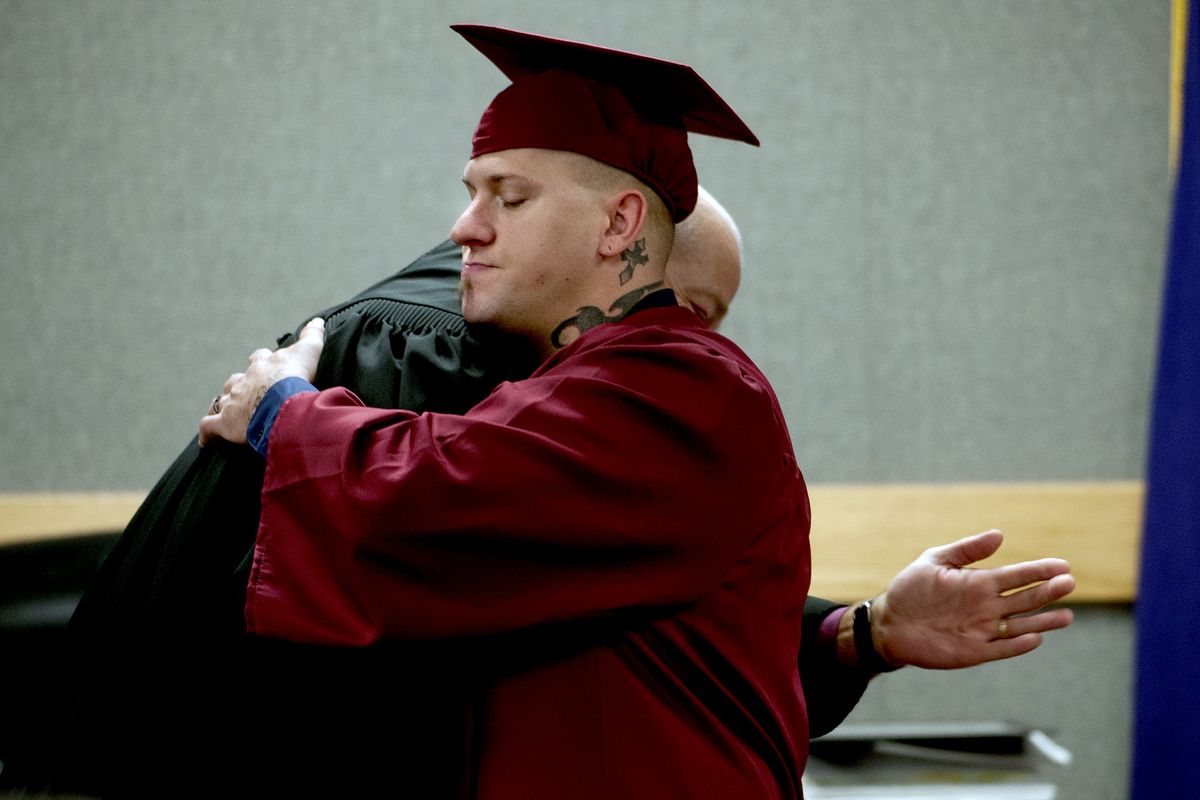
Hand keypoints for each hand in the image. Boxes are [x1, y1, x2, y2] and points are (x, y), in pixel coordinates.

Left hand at [198, 317, 324, 446]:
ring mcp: (232, 402)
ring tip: (230, 413)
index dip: (262, 362)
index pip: (259, 359)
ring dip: (225, 406)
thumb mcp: (308, 352)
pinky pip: (210, 427)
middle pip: (237, 380)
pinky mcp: (225, 423)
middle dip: (241, 385)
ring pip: (222, 402)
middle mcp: (243, 382)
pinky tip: (206, 441)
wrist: (281, 401)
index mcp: (262, 367)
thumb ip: (312, 336)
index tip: (266, 364)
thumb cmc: (294, 377)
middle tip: (249, 393)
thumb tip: (318, 321)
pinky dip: (207, 434)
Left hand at [871, 529, 1074, 668]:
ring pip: (1020, 625)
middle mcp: (987, 606)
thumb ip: (967, 550)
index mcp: (980, 583)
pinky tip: (1034, 638)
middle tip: (1069, 583)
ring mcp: (982, 629)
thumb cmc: (911, 589)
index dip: (1039, 570)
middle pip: (1024, 599)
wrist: (890, 622)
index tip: (1062, 565)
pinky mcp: (974, 651)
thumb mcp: (935, 561)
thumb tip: (999, 534)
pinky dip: (1017, 645)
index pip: (1017, 575)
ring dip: (1042, 621)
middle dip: (1047, 591)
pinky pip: (1001, 649)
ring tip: (1066, 615)